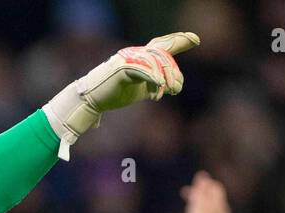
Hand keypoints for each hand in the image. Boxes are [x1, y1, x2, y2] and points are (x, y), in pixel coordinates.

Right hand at [45, 32, 199, 157]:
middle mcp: (135, 53)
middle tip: (177, 89)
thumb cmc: (112, 96)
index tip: (195, 39)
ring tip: (169, 93)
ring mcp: (129, 58)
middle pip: (163, 54)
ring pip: (156, 62)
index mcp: (139, 57)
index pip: (162, 44)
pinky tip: (158, 90)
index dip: (179, 40)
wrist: (90, 101)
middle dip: (173, 71)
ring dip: (166, 78)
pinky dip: (154, 80)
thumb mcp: (140, 89)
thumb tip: (171, 86)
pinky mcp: (123, 68)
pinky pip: (144, 70)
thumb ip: (154, 84)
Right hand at [183, 171, 230, 212]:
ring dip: (202, 205)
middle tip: (186, 194)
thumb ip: (200, 188)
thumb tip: (202, 174)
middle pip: (214, 198)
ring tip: (190, 208)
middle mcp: (224, 209)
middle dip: (201, 194)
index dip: (205, 183)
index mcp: (219, 202)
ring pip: (213, 208)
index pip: (215, 187)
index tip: (193, 184)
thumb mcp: (198, 202)